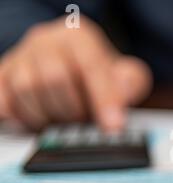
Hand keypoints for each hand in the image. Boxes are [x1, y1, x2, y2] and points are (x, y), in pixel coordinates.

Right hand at [0, 16, 151, 131]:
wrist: (68, 68)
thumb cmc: (96, 76)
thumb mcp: (124, 76)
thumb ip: (131, 83)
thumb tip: (122, 93)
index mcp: (78, 36)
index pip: (91, 66)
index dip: (104, 99)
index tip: (113, 126)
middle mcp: (46, 41)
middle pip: (54, 78)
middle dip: (73, 109)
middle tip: (83, 121)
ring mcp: (21, 57)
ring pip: (26, 90)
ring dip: (49, 117)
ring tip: (64, 120)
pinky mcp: (3, 76)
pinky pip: (5, 101)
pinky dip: (21, 117)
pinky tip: (39, 121)